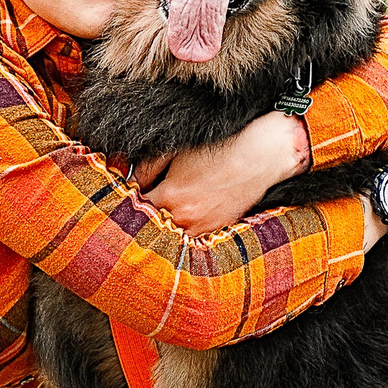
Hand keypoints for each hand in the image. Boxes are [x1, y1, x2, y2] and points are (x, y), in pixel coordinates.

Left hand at [141, 112, 310, 232]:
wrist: (260, 155)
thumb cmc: (219, 148)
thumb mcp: (176, 150)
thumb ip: (146, 168)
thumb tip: (131, 181)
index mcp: (170, 197)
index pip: (134, 210)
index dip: (128, 201)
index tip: (126, 195)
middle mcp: (185, 218)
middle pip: (150, 228)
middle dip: (142, 217)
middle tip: (138, 206)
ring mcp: (203, 228)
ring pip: (170, 238)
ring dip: (163, 227)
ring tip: (158, 215)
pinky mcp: (218, 230)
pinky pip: (191, 239)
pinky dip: (182, 232)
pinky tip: (179, 220)